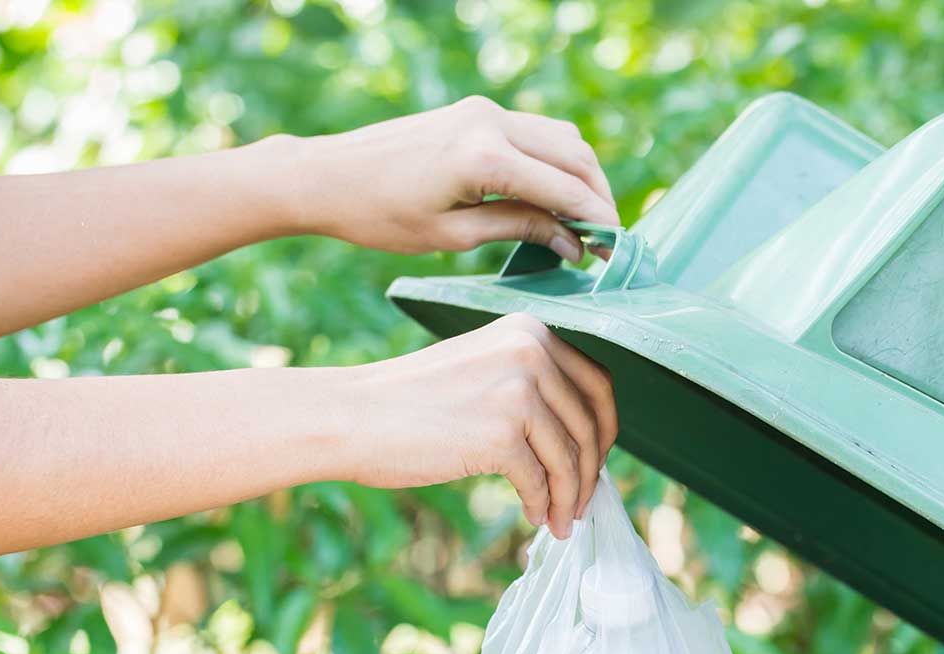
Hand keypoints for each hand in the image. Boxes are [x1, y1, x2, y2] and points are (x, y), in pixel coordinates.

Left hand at [273, 97, 618, 259]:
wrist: (327, 176)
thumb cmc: (380, 217)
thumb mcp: (453, 235)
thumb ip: (518, 229)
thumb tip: (572, 242)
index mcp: (484, 157)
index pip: (565, 188)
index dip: (598, 221)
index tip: (616, 253)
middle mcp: (490, 122)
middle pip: (576, 154)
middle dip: (599, 197)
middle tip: (609, 241)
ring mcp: (484, 111)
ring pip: (561, 137)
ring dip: (582, 177)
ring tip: (586, 222)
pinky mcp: (475, 112)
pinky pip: (536, 132)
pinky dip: (557, 162)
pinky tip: (556, 196)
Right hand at [343, 315, 617, 536]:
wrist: (354, 415)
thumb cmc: (412, 400)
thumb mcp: (482, 369)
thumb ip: (530, 385)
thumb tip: (578, 435)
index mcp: (530, 331)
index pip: (597, 384)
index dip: (604, 429)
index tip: (595, 461)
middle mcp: (532, 352)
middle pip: (590, 423)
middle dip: (591, 470)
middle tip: (581, 501)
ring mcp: (520, 392)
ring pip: (570, 457)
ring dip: (569, 497)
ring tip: (561, 520)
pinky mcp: (503, 435)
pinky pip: (541, 481)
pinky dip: (543, 505)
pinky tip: (535, 516)